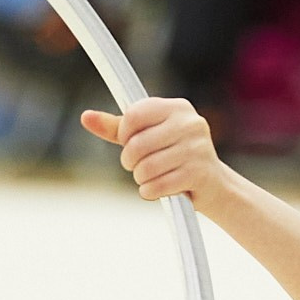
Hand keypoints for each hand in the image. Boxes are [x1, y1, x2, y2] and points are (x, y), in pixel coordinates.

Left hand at [80, 96, 226, 201]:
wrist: (214, 185)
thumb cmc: (175, 157)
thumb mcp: (147, 136)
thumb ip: (116, 127)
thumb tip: (85, 116)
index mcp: (177, 108)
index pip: (133, 115)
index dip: (124, 135)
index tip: (129, 143)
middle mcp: (190, 123)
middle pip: (136, 145)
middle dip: (130, 162)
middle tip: (139, 166)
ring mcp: (196, 148)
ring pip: (145, 168)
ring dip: (141, 179)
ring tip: (152, 177)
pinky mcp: (198, 173)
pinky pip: (157, 186)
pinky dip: (150, 192)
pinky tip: (159, 189)